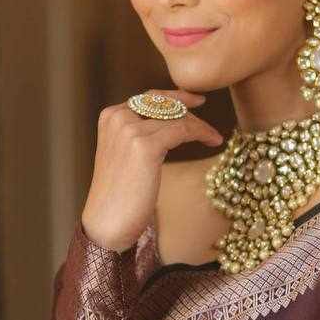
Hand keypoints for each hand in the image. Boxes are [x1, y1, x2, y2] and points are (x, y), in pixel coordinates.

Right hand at [80, 87, 223, 251]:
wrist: (107, 222)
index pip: (148, 98)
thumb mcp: (125, 156)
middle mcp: (118, 117)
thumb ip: (139, 136)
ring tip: (213, 137)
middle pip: (163, 103)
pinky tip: (212, 141)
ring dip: (199, 125)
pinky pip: (183, 130)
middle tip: (207, 114)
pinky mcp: (145, 146)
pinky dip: (201, 133)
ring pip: (176, 116)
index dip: (174, 97)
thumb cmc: (119, 196)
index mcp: (111, 117)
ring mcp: (130, 130)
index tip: (194, 100)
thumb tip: (170, 126)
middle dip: (188, 108)